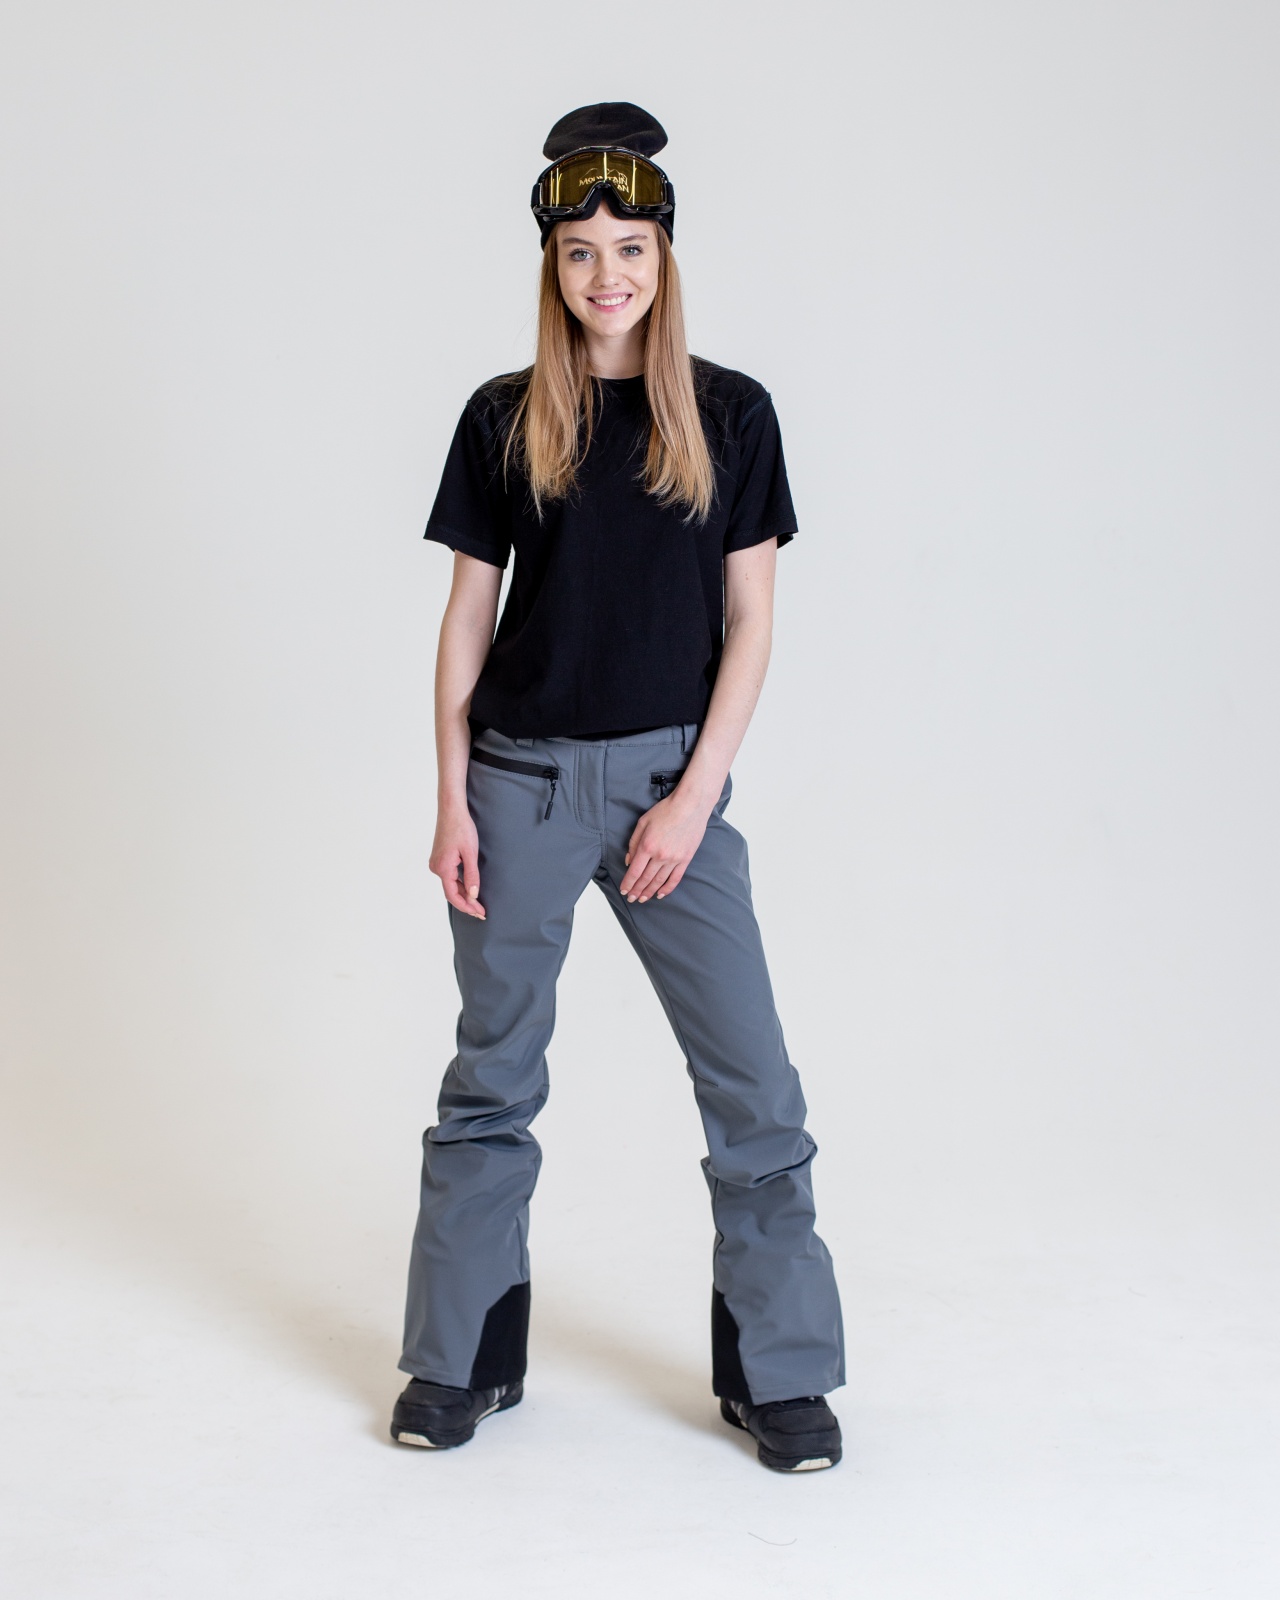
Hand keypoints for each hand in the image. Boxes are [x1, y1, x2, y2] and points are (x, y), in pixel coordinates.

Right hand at [430, 803, 485, 918]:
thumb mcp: (470, 853)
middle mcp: (436, 868)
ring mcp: (436, 863)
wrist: (451, 810)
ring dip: (464, 895)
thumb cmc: (462, 828)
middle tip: (482, 913)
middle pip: (451, 892)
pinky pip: (449, 877)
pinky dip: (459, 885)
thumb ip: (472, 875)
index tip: (480, 913)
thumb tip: (473, 896)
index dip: (467, 907)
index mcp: (443, 868)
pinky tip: (469, 890)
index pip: (453, 895)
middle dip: (467, 903)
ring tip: (478, 904)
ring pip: (450, 885)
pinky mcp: (439, 859)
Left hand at [620, 791, 711, 902]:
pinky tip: (660, 895)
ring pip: (659, 881)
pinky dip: (667, 889)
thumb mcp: (643, 822)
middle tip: (631, 899)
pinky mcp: (685, 859)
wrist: (690, 806)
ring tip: (643, 899)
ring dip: (649, 892)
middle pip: (645, 879)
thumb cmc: (666, 810)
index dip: (628, 883)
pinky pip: (675, 879)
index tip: (624, 891)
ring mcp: (674, 859)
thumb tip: (628, 860)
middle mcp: (660, 856)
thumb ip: (633, 842)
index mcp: (647, 846)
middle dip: (636, 891)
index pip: (634, 871)